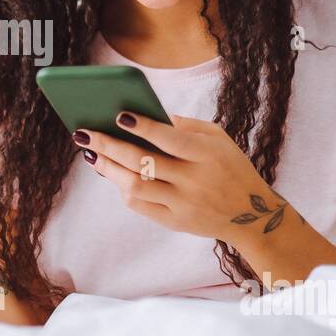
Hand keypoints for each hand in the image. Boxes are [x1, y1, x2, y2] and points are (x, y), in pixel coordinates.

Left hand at [73, 111, 296, 242]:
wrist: (251, 215)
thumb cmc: (230, 167)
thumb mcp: (218, 139)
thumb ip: (186, 126)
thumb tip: (148, 114)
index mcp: (207, 154)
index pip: (169, 138)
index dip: (143, 126)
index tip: (119, 115)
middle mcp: (194, 180)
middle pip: (144, 162)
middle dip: (110, 145)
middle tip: (84, 133)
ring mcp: (183, 203)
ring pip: (136, 186)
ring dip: (109, 169)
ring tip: (92, 154)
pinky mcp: (175, 222)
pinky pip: (141, 206)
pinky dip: (123, 188)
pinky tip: (111, 173)